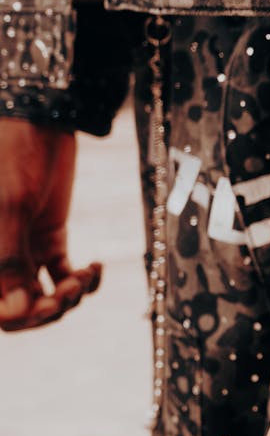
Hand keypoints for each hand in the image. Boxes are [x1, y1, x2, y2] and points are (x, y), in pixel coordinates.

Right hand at [0, 119, 101, 332]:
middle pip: (18, 309)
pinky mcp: (49, 236)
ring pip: (43, 296)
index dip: (16, 318)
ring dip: (66, 297)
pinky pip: (62, 273)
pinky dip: (81, 280)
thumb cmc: (13, 154)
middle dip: (45, 311)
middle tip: (69, 293)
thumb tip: (18, 311)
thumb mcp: (10, 206)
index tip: (42, 305)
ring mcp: (23, 248)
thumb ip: (8, 259)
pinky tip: (95, 267)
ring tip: (84, 278)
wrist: (41, 118)